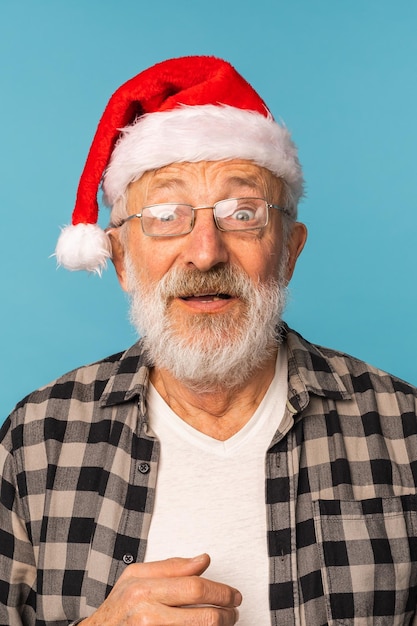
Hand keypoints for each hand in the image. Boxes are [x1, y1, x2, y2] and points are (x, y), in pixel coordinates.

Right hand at [82, 553, 240, 624]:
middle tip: (233, 610)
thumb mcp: (136, 577)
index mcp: (144, 590)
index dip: (221, 591)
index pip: (196, 588)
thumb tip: (203, 560)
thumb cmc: (117, 607)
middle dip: (226, 613)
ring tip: (224, 621)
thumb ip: (172, 567)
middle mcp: (148, 616)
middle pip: (204, 616)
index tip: (233, 594)